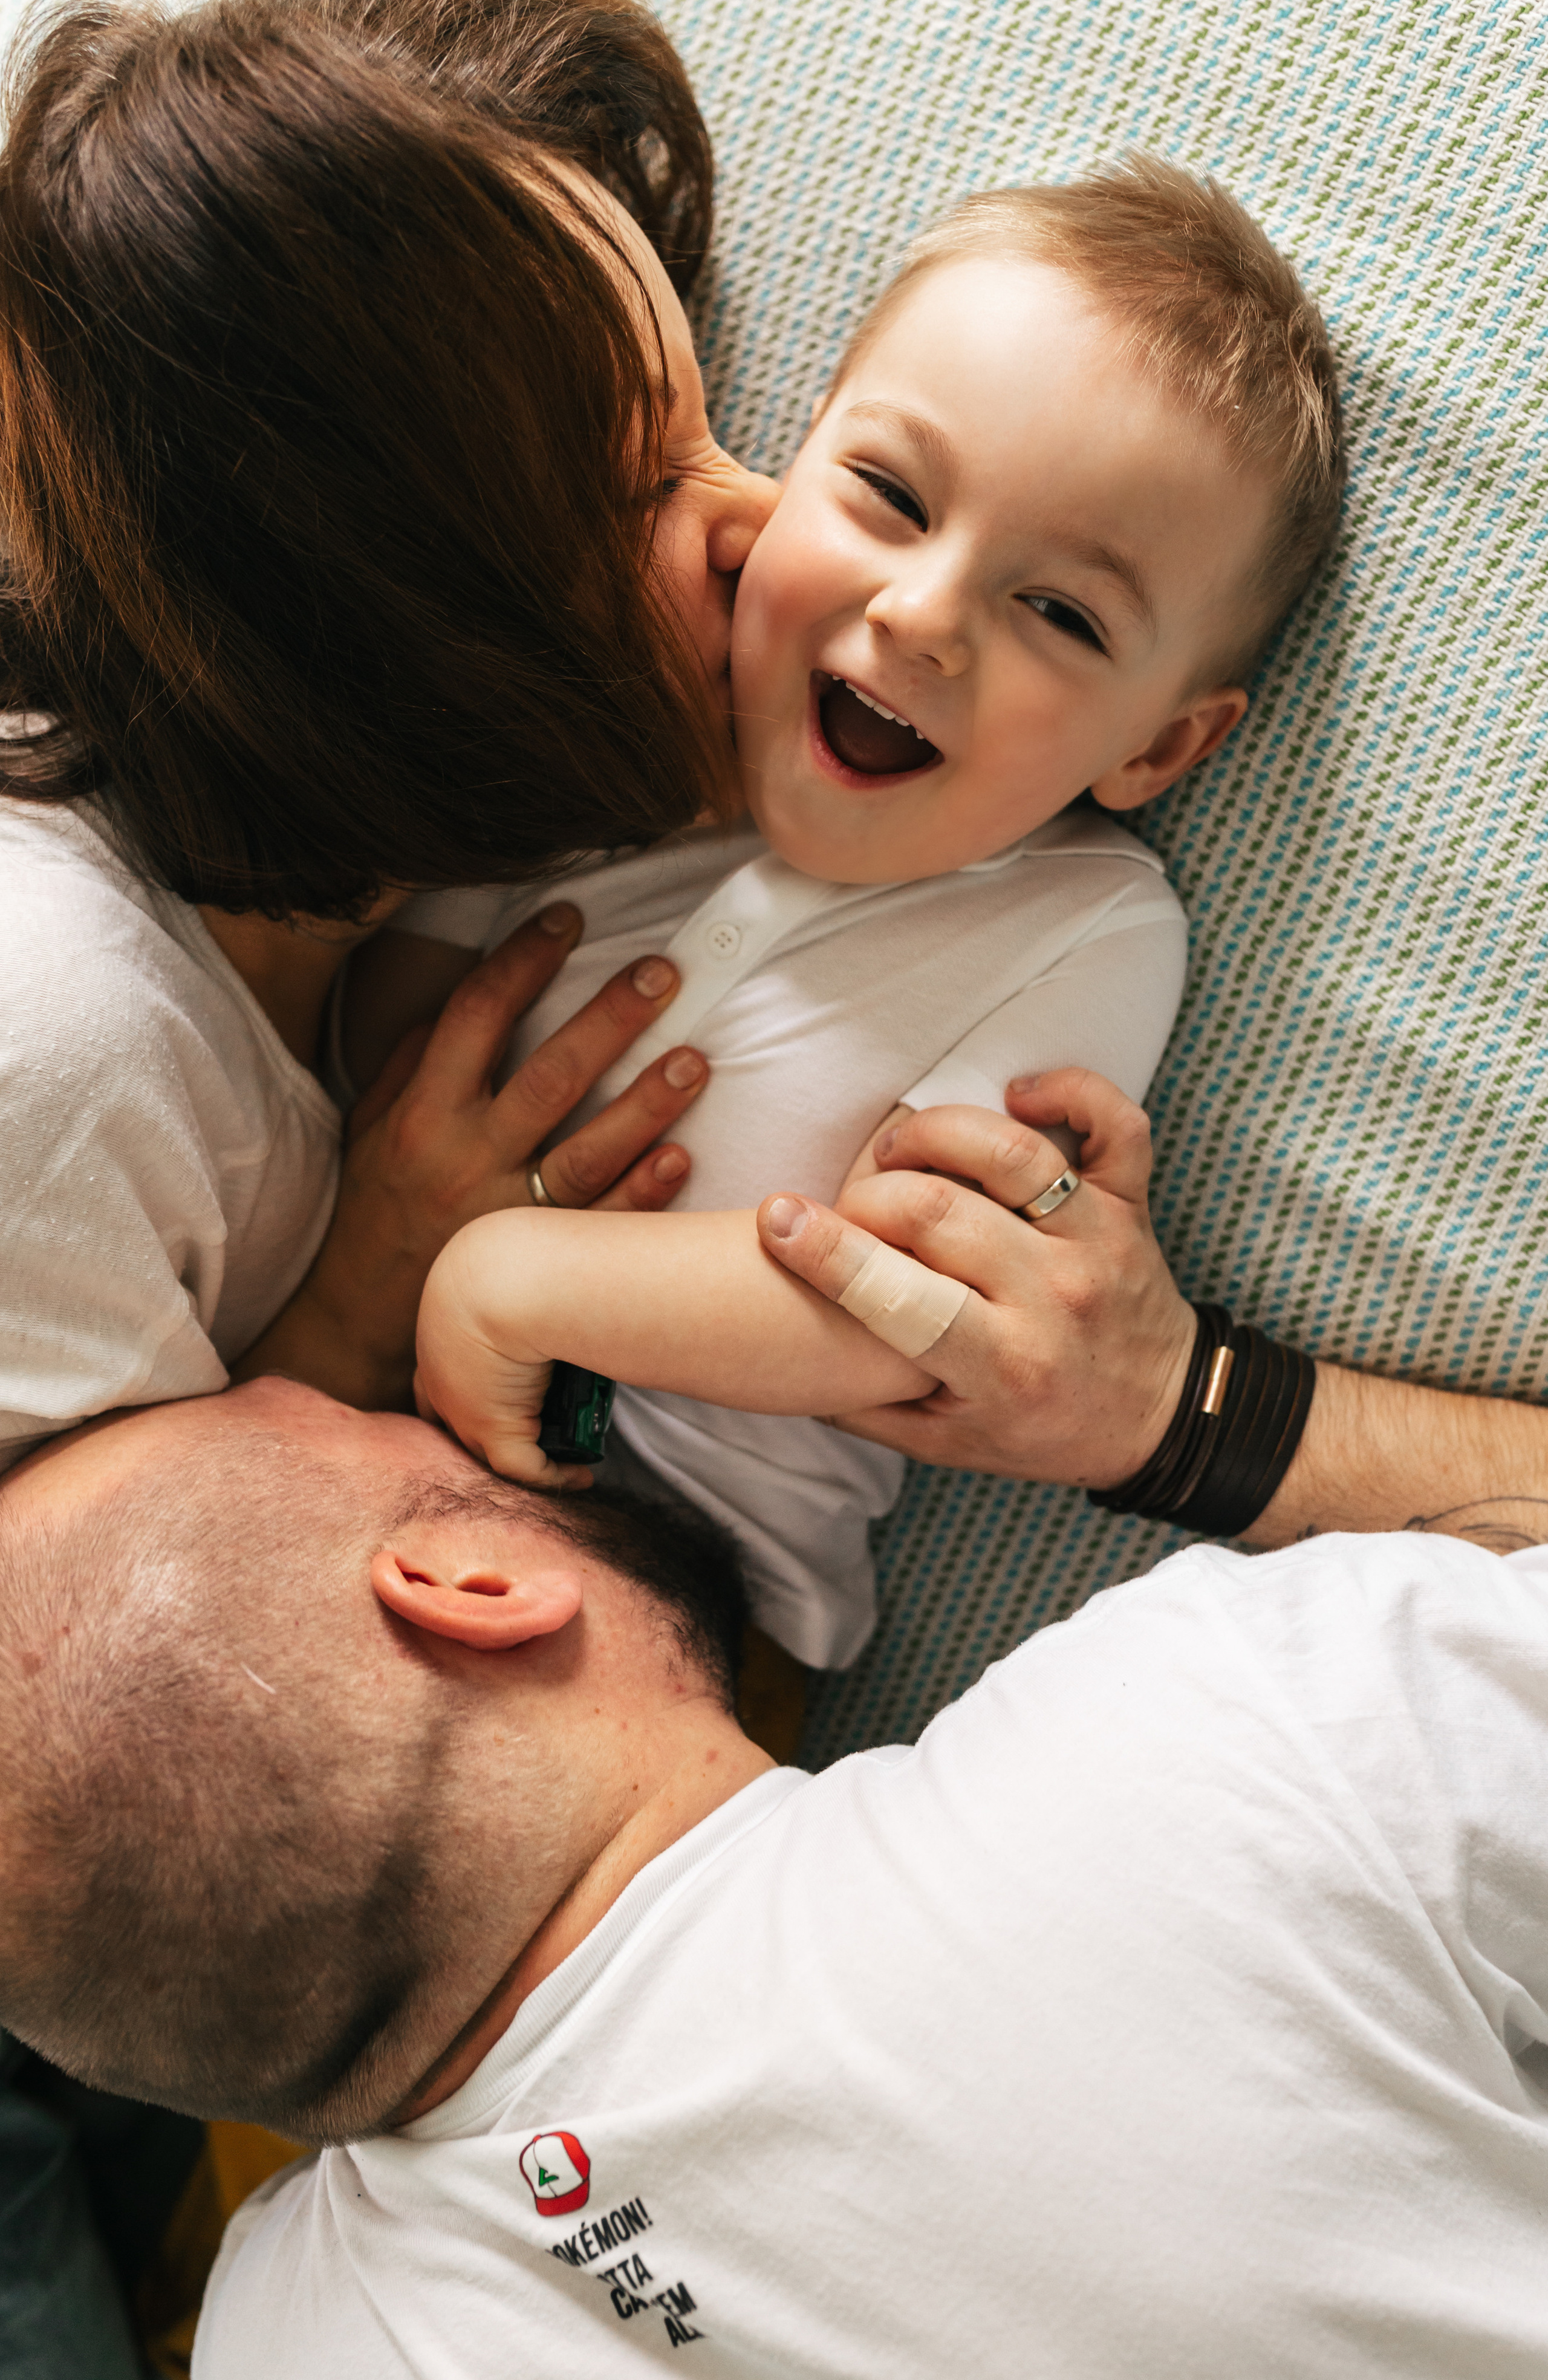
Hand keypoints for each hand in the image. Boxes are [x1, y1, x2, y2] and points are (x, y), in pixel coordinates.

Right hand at [237, 905, 706, 1406]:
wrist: (361, 1324)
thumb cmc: (374, 1210)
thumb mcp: (371, 1127)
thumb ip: (413, 1062)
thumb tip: (464, 996)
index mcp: (420, 1115)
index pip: (475, 1018)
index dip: (523, 961)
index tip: (568, 919)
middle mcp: (465, 1160)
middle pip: (548, 1077)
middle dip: (609, 1020)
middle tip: (664, 973)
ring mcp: (506, 1217)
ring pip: (586, 1152)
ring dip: (646, 1104)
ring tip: (696, 1058)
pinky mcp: (536, 1266)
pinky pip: (598, 1226)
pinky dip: (640, 1193)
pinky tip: (680, 1157)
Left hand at [413, 1230, 585, 1490]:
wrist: (512, 1274)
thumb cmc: (523, 1259)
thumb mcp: (512, 1269)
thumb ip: (527, 1281)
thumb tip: (565, 1266)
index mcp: (440, 1331)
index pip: (437, 1376)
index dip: (459, 1392)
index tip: (497, 1395)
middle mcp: (440, 1374)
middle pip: (451, 1421)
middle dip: (481, 1434)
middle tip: (531, 1434)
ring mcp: (461, 1407)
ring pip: (485, 1449)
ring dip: (523, 1455)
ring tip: (562, 1457)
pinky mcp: (489, 1428)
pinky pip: (522, 1468)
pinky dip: (553, 1477)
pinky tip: (580, 1475)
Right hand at [755, 1070, 1194, 1487]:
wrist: (1161, 1419)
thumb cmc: (1042, 1428)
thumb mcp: (945, 1444)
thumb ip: (865, 1405)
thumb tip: (784, 1352)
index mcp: (1002, 1365)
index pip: (904, 1299)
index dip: (830, 1254)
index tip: (777, 1218)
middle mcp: (1053, 1296)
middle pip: (940, 1213)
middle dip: (869, 1196)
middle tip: (846, 1204)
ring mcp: (1097, 1242)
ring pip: (1011, 1154)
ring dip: (937, 1133)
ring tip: (900, 1149)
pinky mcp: (1132, 1204)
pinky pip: (1116, 1124)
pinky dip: (1071, 1091)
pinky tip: (1018, 1094)